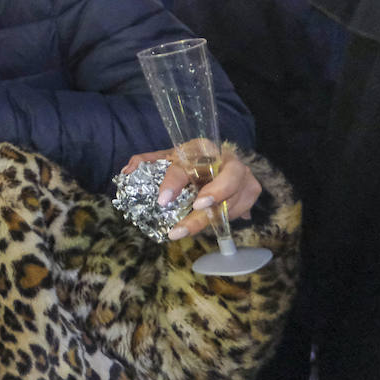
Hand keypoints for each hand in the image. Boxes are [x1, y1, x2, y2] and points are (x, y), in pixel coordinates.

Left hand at [121, 146, 261, 240]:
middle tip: (196, 209)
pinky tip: (206, 226)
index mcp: (202, 147)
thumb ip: (144, 162)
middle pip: (231, 176)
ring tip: (182, 231)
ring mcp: (244, 175)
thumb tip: (127, 172)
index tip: (162, 200)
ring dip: (212, 218)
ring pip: (236, 198)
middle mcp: (227, 159)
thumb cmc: (185, 161)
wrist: (212, 163)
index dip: (174, 182)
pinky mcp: (251, 190)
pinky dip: (225, 220)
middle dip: (216, 193)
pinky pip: (242, 209)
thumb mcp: (164, 159)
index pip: (189, 163)